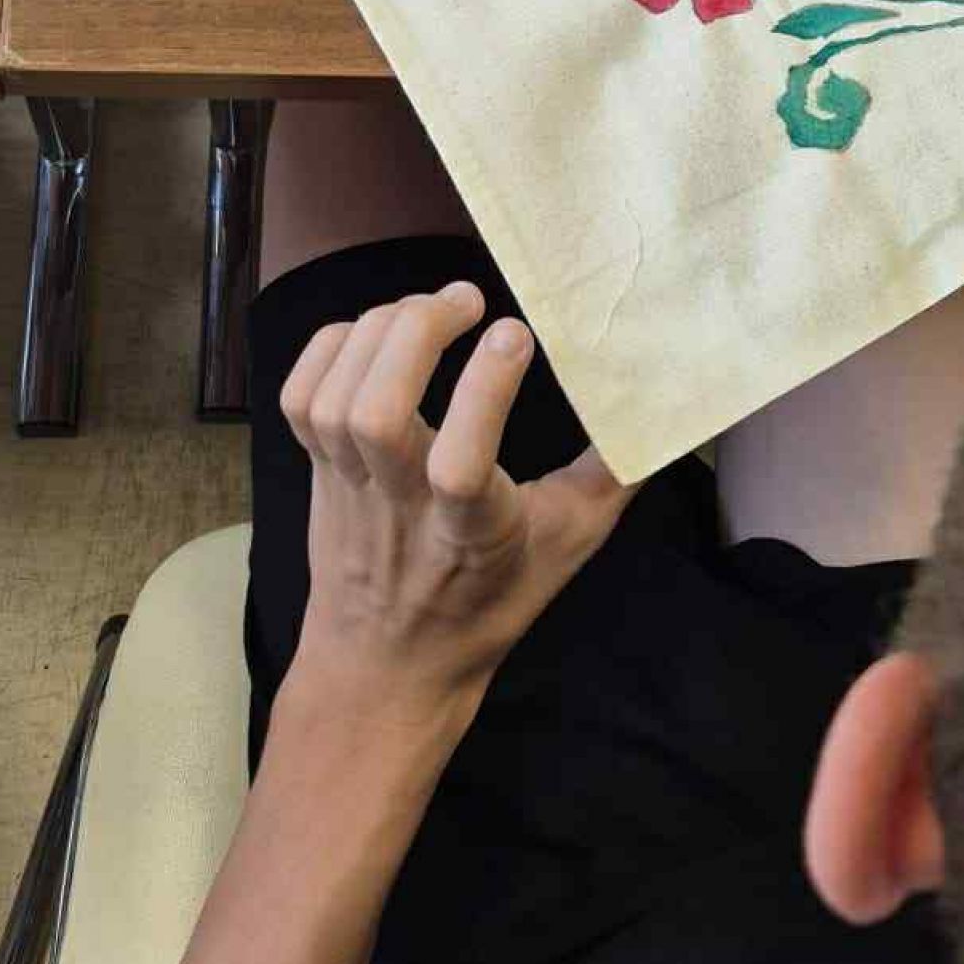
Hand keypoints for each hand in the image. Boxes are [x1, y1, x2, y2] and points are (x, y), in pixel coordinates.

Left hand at [280, 282, 632, 728]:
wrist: (386, 664)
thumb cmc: (489, 601)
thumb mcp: (568, 545)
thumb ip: (612, 474)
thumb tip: (662, 403)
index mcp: (471, 534)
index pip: (461, 465)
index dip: (483, 392)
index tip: (514, 334)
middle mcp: (400, 507)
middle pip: (377, 417)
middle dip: (416, 337)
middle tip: (466, 299)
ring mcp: (349, 488)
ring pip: (336, 401)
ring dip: (378, 332)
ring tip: (429, 308)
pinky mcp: (316, 471)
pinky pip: (300, 399)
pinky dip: (329, 347)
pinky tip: (373, 331)